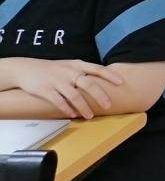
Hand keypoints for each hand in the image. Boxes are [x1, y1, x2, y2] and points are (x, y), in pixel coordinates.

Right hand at [3, 58, 123, 118]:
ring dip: (84, 107)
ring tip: (90, 115)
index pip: (97, 69)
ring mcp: (58, 81)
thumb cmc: (52, 69)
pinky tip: (73, 115)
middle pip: (88, 84)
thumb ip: (83, 72)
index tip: (121, 82)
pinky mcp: (46, 90)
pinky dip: (67, 109)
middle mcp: (69, 72)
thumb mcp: (69, 65)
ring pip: (75, 96)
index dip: (110, 75)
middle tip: (108, 105)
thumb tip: (102, 81)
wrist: (27, 69)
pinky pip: (59, 102)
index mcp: (77, 65)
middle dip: (100, 95)